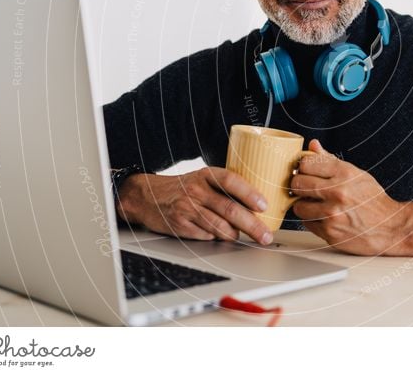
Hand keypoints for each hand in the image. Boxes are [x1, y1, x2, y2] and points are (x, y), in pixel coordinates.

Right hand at [115, 167, 272, 244]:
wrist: (147, 196)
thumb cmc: (182, 188)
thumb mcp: (202, 178)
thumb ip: (224, 187)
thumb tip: (255, 202)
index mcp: (205, 175)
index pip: (231, 181)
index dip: (249, 193)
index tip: (264, 206)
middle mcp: (197, 191)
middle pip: (230, 209)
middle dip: (253, 225)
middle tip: (265, 235)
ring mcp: (187, 209)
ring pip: (220, 226)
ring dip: (235, 234)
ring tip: (243, 236)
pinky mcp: (180, 225)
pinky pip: (206, 236)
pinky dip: (216, 237)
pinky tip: (220, 235)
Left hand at [291, 140, 404, 254]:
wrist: (390, 227)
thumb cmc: (373, 200)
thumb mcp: (356, 174)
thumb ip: (331, 160)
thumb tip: (313, 145)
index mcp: (345, 173)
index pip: (306, 163)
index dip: (304, 167)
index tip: (307, 171)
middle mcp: (338, 192)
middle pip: (297, 183)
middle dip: (300, 186)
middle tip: (308, 188)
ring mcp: (332, 214)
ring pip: (298, 206)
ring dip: (305, 205)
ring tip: (318, 205)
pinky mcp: (330, 232)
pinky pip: (307, 223)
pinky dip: (313, 221)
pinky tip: (325, 218)